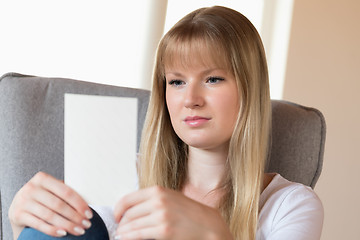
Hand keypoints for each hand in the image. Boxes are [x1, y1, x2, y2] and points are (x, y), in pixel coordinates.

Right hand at [8, 172, 92, 238]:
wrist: (18, 208)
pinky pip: (39, 224)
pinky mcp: (18, 214)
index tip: (89, 214)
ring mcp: (23, 201)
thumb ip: (65, 193)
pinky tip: (64, 233)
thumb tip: (88, 202)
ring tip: (79, 230)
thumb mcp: (51, 191)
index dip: (79, 204)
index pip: (66, 191)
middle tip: (86, 225)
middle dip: (75, 216)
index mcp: (42, 178)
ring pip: (50, 215)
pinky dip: (52, 230)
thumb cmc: (42, 198)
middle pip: (59, 204)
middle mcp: (31, 188)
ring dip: (67, 225)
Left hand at [113, 186, 232, 239]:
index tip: (116, 216)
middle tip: (119, 229)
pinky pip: (138, 235)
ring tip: (121, 235)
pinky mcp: (164, 230)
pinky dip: (129, 237)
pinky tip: (126, 239)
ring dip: (123, 232)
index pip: (128, 199)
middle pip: (128, 214)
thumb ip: (152, 199)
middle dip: (121, 223)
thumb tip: (131, 208)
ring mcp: (161, 216)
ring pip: (131, 225)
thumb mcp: (170, 197)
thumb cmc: (189, 212)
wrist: (208, 225)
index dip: (118, 209)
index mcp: (158, 191)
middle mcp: (158, 201)